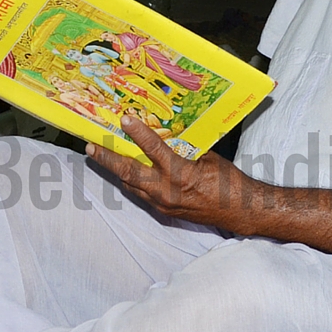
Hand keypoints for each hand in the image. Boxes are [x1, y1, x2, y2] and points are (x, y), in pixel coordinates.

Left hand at [87, 116, 251, 229]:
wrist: (239, 211)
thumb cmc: (228, 182)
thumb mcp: (207, 158)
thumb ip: (183, 149)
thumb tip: (166, 134)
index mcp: (181, 174)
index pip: (154, 150)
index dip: (137, 133)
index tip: (124, 120)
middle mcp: (167, 191)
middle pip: (129, 174)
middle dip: (107, 159)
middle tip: (91, 147)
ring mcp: (163, 204)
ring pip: (130, 186)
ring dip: (114, 171)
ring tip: (99, 156)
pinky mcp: (163, 212)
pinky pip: (140, 194)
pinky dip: (130, 182)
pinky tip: (123, 172)